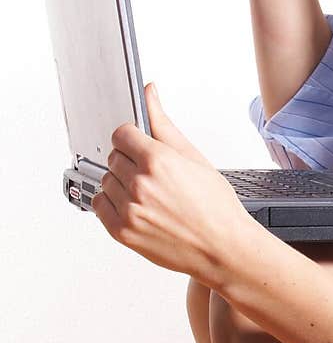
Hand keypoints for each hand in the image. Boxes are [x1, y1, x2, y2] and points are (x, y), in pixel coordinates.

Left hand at [92, 83, 254, 286]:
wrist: (224, 249)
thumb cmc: (216, 207)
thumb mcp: (194, 158)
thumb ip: (164, 124)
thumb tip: (150, 93)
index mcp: (158, 160)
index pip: (121, 133)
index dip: (133, 140)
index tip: (141, 148)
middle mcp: (140, 184)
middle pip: (114, 157)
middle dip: (130, 163)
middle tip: (154, 177)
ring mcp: (129, 209)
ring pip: (106, 181)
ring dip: (121, 184)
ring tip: (149, 196)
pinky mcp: (122, 231)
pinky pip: (100, 205)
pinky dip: (112, 204)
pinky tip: (136, 207)